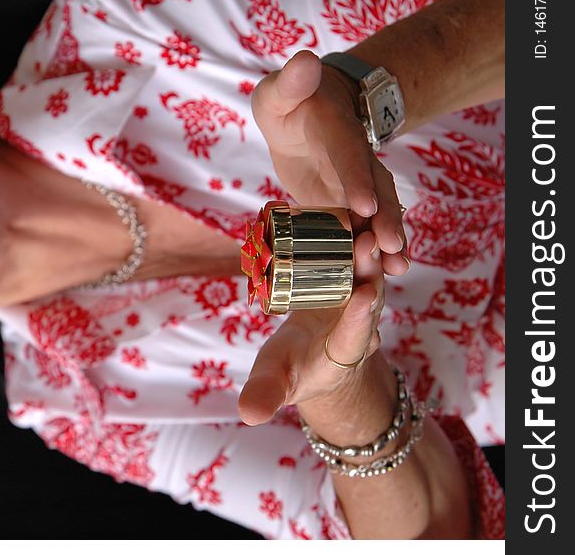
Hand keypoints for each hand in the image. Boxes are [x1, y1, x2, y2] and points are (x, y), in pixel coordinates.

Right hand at [237, 230, 384, 425]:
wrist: (316, 356)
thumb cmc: (292, 373)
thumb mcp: (275, 384)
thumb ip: (264, 395)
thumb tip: (248, 415)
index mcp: (341, 353)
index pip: (355, 338)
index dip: (360, 319)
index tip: (363, 298)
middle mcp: (358, 325)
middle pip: (371, 297)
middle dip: (370, 272)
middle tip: (367, 243)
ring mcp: (359, 299)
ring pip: (369, 271)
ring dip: (367, 246)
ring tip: (361, 217)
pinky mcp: (353, 278)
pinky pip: (357, 255)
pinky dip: (355, 233)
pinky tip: (349, 205)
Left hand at [251, 50, 408, 275]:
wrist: (305, 116)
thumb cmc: (288, 103)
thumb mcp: (280, 91)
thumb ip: (290, 80)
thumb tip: (305, 61)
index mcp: (336, 131)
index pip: (349, 154)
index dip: (357, 178)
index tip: (363, 204)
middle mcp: (355, 160)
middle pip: (375, 190)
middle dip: (384, 219)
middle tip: (393, 248)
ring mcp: (356, 184)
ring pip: (377, 213)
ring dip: (387, 241)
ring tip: (397, 269)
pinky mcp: (349, 204)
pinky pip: (365, 227)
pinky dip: (375, 250)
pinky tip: (386, 276)